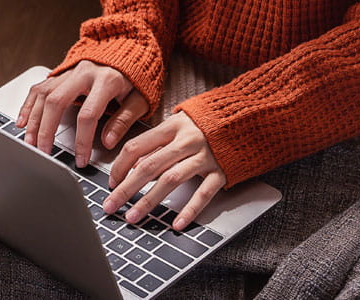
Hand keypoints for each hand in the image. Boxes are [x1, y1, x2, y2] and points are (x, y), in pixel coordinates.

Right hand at [16, 61, 147, 167]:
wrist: (128, 49)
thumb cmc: (135, 78)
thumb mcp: (139, 100)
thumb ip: (123, 120)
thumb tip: (107, 141)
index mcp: (107, 80)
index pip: (88, 115)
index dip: (82, 140)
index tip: (80, 159)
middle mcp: (84, 73)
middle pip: (57, 102)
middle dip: (47, 130)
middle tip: (44, 152)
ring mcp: (69, 71)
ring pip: (44, 95)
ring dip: (34, 121)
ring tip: (30, 142)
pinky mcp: (60, 73)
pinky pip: (39, 89)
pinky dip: (28, 106)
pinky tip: (22, 122)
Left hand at [102, 113, 224, 230]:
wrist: (249, 116)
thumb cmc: (209, 122)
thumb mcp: (179, 124)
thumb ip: (157, 144)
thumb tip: (132, 168)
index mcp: (171, 126)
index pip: (136, 147)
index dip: (119, 167)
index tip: (111, 184)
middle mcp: (186, 140)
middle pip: (149, 166)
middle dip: (125, 189)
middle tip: (110, 206)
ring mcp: (205, 155)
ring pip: (171, 180)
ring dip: (149, 201)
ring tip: (133, 217)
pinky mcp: (222, 169)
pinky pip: (204, 192)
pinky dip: (190, 209)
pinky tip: (177, 224)